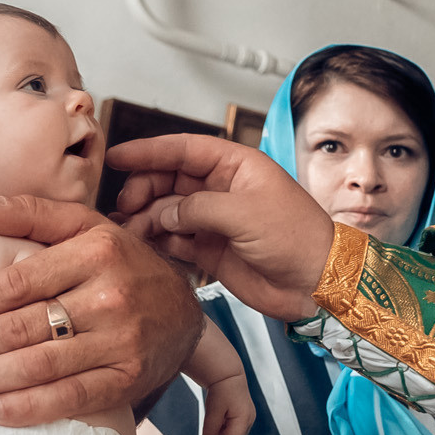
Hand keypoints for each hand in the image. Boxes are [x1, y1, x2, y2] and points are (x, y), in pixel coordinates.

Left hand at [0, 203, 200, 425]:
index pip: (18, 281)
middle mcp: (110, 295)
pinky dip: (30, 407)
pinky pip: (71, 396)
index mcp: (95, 250)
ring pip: (41, 364)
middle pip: (23, 326)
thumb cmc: (123, 266)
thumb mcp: (87, 227)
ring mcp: (121, 341)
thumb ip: (32, 214)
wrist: (185, 314)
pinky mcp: (127, 379)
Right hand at [106, 136, 336, 321]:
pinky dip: (157, 241)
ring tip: (130, 230)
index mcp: (236, 166)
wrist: (316, 284)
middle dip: (144, 189)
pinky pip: (175, 239)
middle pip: (170, 179)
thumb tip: (163, 213)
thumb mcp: (245, 213)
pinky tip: (144, 245)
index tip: (118, 157)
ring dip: (147, 218)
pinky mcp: (211, 249)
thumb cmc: (296, 238)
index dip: (149, 152)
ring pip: (168, 211)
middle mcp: (223, 189)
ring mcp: (216, 220)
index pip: (184, 150)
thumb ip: (198, 208)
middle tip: (126, 206)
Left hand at [202, 371, 254, 434]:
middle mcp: (249, 420)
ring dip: (223, 434)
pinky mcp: (245, 416)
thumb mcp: (213, 408)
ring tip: (216, 417)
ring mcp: (249, 418)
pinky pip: (234, 428)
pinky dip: (225, 428)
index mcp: (244, 418)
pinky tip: (220, 417)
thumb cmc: (222, 390)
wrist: (228, 375)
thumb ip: (211, 426)